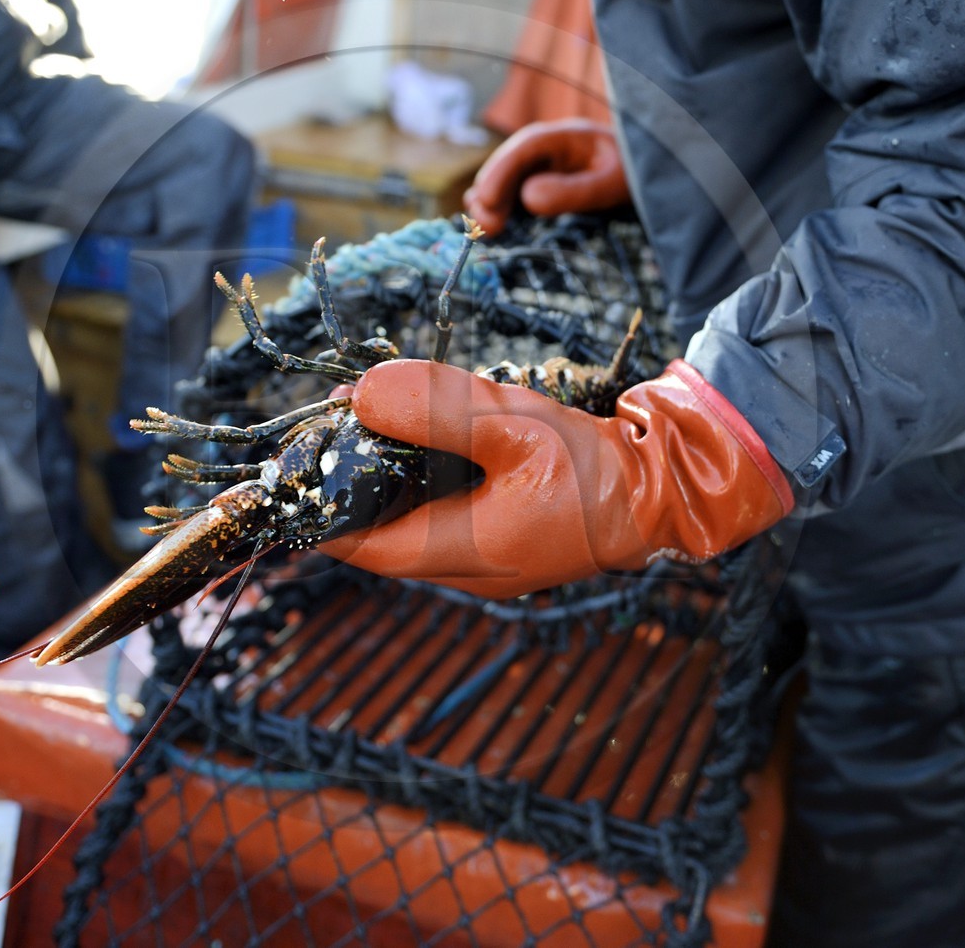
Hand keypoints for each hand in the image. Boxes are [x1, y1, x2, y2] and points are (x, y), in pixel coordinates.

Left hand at [319, 359, 792, 598]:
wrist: (671, 489)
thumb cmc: (596, 467)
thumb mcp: (512, 427)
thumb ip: (436, 410)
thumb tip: (360, 395)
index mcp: (463, 555)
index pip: (362, 547)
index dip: (318, 511)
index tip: (294, 466)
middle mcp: (469, 569)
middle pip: (382, 533)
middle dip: (353, 483)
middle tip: (336, 423)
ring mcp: (491, 558)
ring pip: (414, 520)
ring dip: (389, 475)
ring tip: (372, 417)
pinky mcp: (509, 536)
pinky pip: (448, 511)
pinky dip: (427, 475)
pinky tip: (428, 434)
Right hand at [463, 119, 630, 236]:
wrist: (648, 175)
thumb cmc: (635, 176)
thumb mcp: (613, 183)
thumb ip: (575, 190)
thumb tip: (528, 198)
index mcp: (567, 136)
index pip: (527, 146)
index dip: (502, 170)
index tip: (488, 199)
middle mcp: (548, 148)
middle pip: (509, 163)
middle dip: (491, 191)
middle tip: (485, 225)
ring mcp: (542, 166)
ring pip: (506, 179)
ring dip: (491, 202)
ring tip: (485, 230)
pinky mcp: (542, 184)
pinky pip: (514, 193)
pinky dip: (501, 208)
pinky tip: (493, 225)